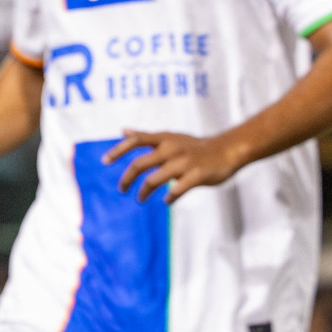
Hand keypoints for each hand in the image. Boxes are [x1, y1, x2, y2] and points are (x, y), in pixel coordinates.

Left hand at [103, 129, 244, 203]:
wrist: (227, 150)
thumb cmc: (194, 145)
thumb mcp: (169, 136)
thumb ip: (146, 136)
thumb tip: (123, 131)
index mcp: (164, 138)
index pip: (135, 141)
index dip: (118, 150)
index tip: (104, 161)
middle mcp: (171, 148)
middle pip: (140, 164)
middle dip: (127, 178)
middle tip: (121, 189)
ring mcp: (184, 162)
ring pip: (154, 179)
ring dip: (144, 191)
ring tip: (140, 198)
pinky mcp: (196, 176)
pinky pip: (177, 190)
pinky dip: (169, 197)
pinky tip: (166, 200)